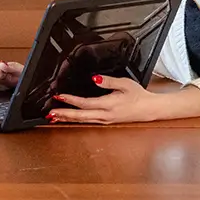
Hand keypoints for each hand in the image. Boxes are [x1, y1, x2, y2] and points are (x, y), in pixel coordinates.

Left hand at [49, 75, 181, 124]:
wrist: (149, 109)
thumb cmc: (138, 96)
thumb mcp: (125, 83)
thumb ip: (108, 81)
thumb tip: (94, 78)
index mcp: (108, 105)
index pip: (85, 103)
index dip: (71, 100)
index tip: (59, 97)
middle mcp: (105, 116)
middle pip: (80, 116)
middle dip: (64, 115)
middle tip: (50, 113)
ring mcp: (105, 120)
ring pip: (82, 121)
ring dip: (68, 119)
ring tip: (55, 117)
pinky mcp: (106, 121)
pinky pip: (88, 121)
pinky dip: (76, 120)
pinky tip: (70, 118)